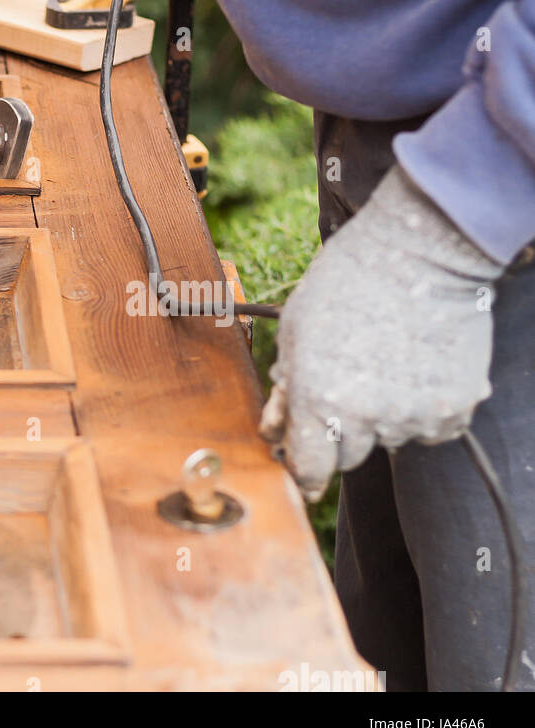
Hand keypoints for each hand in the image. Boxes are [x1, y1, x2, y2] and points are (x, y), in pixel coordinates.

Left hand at [260, 164, 499, 500]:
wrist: (418, 256)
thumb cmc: (347, 282)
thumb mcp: (296, 329)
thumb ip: (286, 385)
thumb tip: (275, 428)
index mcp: (317, 398)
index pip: (308, 468)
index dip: (303, 471)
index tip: (304, 471)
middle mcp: (364, 417)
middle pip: (347, 457)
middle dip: (339, 431)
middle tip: (346, 386)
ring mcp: (411, 416)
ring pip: (388, 440)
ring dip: (382, 416)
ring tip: (383, 362)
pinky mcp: (452, 409)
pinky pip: (428, 429)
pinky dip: (420, 409)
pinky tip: (413, 367)